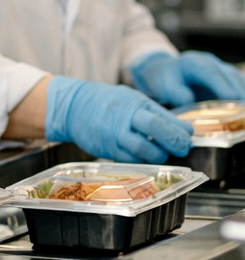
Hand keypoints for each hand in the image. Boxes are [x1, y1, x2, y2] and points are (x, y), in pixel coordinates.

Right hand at [45, 76, 192, 162]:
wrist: (71, 106)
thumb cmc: (104, 101)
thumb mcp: (129, 98)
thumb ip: (153, 112)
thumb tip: (182, 128)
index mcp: (133, 102)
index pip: (164, 117)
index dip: (180, 130)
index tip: (188, 136)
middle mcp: (124, 117)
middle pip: (157, 130)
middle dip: (175, 142)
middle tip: (183, 148)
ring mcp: (114, 134)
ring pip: (144, 150)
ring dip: (159, 155)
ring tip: (161, 154)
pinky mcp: (106, 149)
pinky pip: (130, 159)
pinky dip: (142, 161)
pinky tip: (144, 157)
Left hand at [130, 50, 244, 106]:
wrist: (164, 73)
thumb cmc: (164, 80)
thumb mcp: (163, 86)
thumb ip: (175, 92)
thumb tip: (188, 100)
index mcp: (193, 63)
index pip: (210, 73)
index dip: (222, 85)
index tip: (231, 97)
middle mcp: (210, 63)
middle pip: (229, 75)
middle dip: (238, 92)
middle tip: (243, 110)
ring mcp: (220, 70)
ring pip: (236, 79)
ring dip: (241, 94)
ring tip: (243, 113)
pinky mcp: (226, 80)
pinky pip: (237, 86)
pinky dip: (240, 98)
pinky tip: (241, 111)